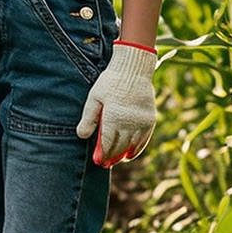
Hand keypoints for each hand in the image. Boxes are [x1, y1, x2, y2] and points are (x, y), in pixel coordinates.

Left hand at [76, 43, 156, 164]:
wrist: (133, 69)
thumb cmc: (110, 81)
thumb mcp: (94, 97)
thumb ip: (89, 118)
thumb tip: (81, 136)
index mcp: (114, 118)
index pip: (108, 143)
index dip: (102, 154)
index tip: (97, 161)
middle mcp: (130, 123)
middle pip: (120, 147)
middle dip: (111, 157)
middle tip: (104, 163)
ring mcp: (142, 122)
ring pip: (132, 145)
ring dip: (124, 154)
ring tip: (116, 160)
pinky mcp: (150, 119)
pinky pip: (144, 140)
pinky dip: (137, 148)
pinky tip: (130, 153)